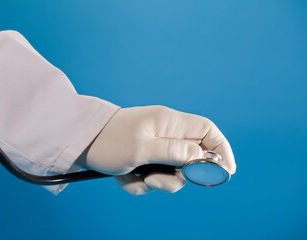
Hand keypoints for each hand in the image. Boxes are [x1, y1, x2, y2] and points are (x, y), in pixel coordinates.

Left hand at [76, 106, 234, 194]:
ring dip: (157, 182)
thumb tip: (201, 156)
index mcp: (169, 122)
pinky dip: (140, 182)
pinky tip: (124, 176)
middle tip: (157, 179)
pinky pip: (153, 176)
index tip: (226, 171)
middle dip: (179, 175)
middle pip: (192, 156)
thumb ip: (174, 152)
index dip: (221, 149)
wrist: (79, 143)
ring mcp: (155, 147)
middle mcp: (166, 133)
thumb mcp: (142, 148)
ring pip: (173, 172)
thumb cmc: (108, 140)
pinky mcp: (144, 159)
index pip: (207, 131)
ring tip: (136, 177)